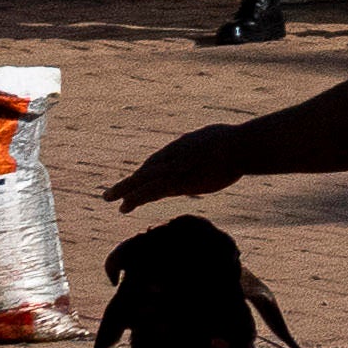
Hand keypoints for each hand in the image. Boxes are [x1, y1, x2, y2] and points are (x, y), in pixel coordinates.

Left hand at [103, 120, 250, 207]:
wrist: (239, 147)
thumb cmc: (235, 143)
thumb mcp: (214, 141)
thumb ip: (203, 150)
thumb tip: (202, 159)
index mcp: (181, 148)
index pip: (158, 163)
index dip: (145, 175)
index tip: (135, 183)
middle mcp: (172, 157)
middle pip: (145, 171)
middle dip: (127, 184)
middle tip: (109, 194)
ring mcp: (173, 169)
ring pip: (142, 181)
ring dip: (125, 191)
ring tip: (110, 199)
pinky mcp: (176, 182)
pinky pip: (151, 192)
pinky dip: (136, 198)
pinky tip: (125, 206)